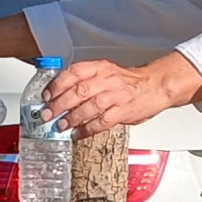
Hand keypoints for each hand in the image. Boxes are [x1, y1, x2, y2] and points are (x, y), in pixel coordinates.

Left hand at [41, 59, 181, 137]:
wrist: (156, 85)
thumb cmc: (127, 82)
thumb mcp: (105, 73)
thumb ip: (85, 80)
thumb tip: (58, 95)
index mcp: (100, 67)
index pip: (74, 72)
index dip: (57, 84)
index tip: (46, 96)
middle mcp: (108, 79)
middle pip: (79, 90)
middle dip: (59, 104)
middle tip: (47, 114)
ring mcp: (117, 95)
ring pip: (90, 106)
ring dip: (72, 118)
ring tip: (60, 126)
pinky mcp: (124, 111)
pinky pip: (103, 122)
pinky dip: (87, 129)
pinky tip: (78, 134)